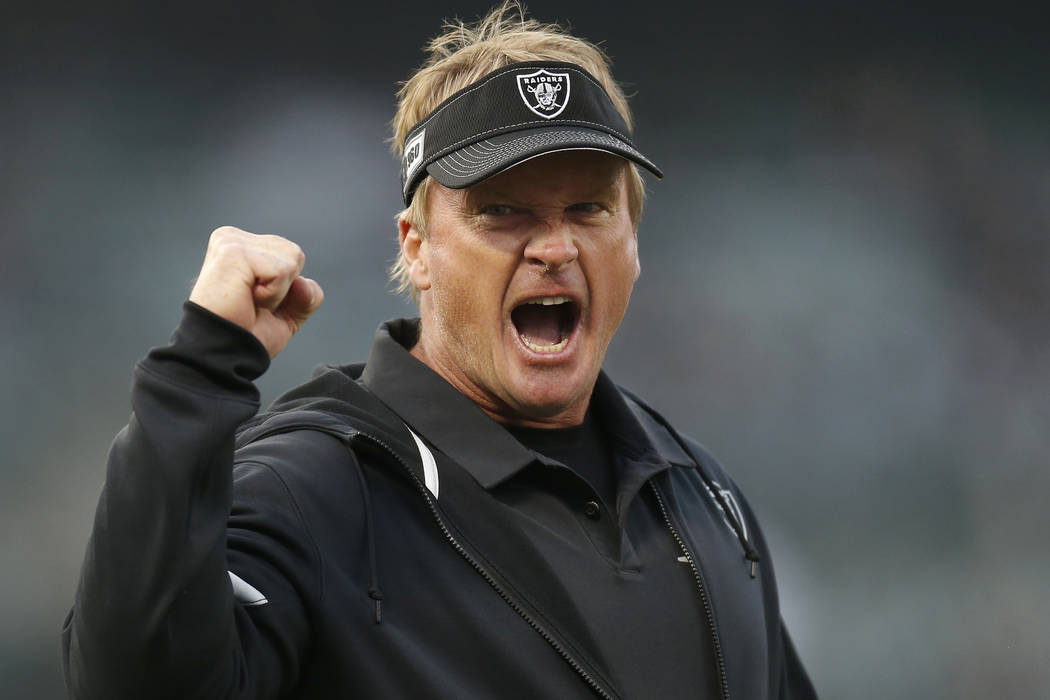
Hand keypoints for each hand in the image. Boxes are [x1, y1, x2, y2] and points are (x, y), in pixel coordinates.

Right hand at [189, 226, 323, 358]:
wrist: (223, 353)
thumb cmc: (247, 334)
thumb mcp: (287, 313)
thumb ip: (306, 295)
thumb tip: (304, 284)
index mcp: (241, 245)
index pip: (292, 256)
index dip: (285, 289)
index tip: (254, 301)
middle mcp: (232, 238)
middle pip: (295, 254)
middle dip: (284, 289)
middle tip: (252, 304)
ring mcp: (231, 242)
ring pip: (292, 260)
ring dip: (277, 292)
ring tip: (247, 301)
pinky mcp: (233, 252)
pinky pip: (282, 271)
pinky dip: (272, 294)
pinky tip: (246, 299)